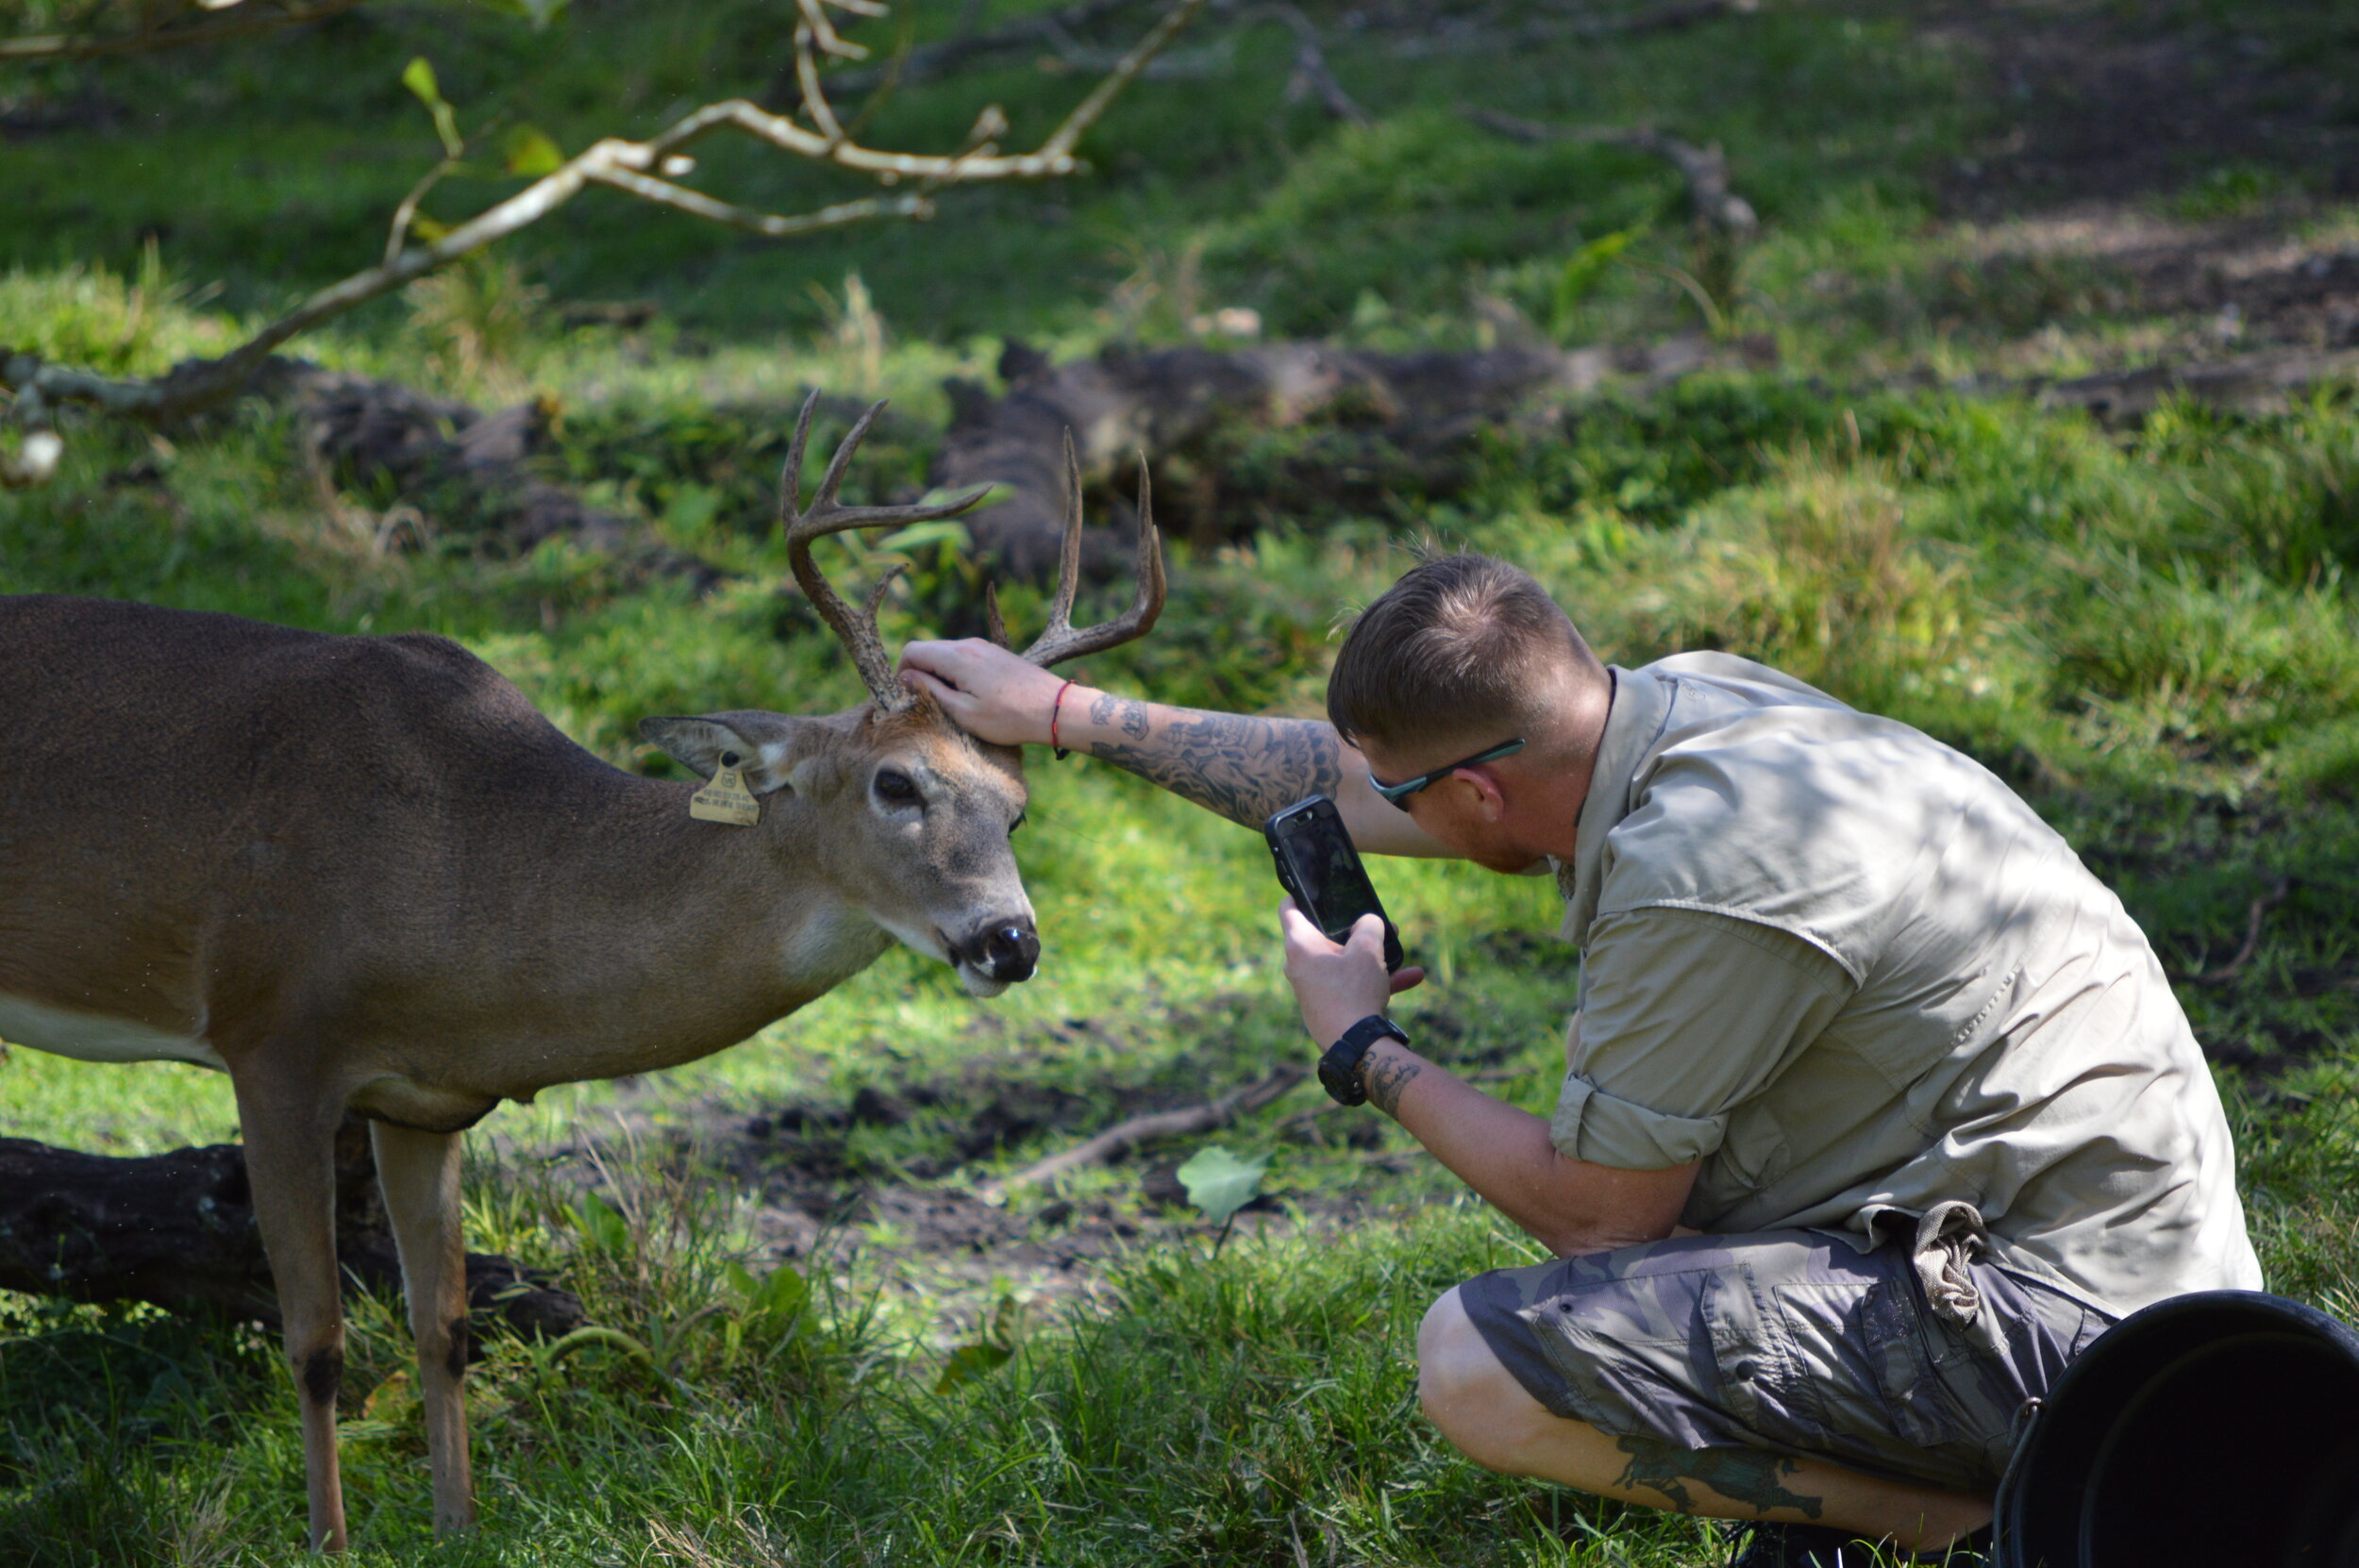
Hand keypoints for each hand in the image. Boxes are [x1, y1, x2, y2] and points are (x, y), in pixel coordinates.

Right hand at [900, 639, 1071, 747]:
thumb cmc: (1009, 717)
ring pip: (946, 654)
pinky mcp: (996, 654)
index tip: (910, 696)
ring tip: (955, 703)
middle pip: (928, 650)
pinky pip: (965, 658)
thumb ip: (930, 691)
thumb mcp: (963, 713)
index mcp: (957, 656)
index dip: (902, 672)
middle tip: (931, 703)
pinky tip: (973, 696)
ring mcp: (985, 647)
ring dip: (940, 675)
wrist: (1056, 709)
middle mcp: (969, 644)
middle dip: (921, 674)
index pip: (912, 650)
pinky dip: (958, 673)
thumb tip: (906, 677)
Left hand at [1279, 900, 1425, 1047]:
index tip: (1311, 888)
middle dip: (1356, 932)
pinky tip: (1411, 978)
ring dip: (1373, 958)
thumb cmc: (1354, 991)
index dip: (1299, 894)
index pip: (1289, 909)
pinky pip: (1350, 986)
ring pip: (1344, 964)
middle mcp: (1300, 966)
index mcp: (1300, 945)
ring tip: (1401, 954)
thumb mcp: (1368, 950)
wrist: (1355, 1047)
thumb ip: (1370, 926)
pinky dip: (1375, 981)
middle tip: (1379, 926)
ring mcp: (1312, 988)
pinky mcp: (1326, 1007)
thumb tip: (1368, 923)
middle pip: (1325, 938)